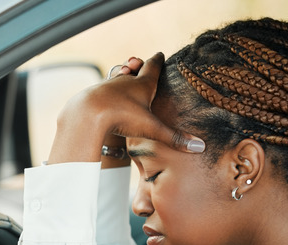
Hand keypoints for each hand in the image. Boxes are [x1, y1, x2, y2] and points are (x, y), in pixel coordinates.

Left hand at [47, 53, 199, 164]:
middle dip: (138, 66)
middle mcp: (125, 81)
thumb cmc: (122, 116)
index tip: (160, 54)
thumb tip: (200, 147)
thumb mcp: (151, 128)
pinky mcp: (93, 94)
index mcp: (142, 84)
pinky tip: (105, 98)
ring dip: (122, 75)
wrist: (87, 113)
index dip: (157, 61)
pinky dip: (106, 90)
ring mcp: (108, 86)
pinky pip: (102, 89)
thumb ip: (173, 138)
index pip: (153, 67)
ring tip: (125, 74)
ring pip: (117, 76)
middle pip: (134, 69)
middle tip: (139, 62)